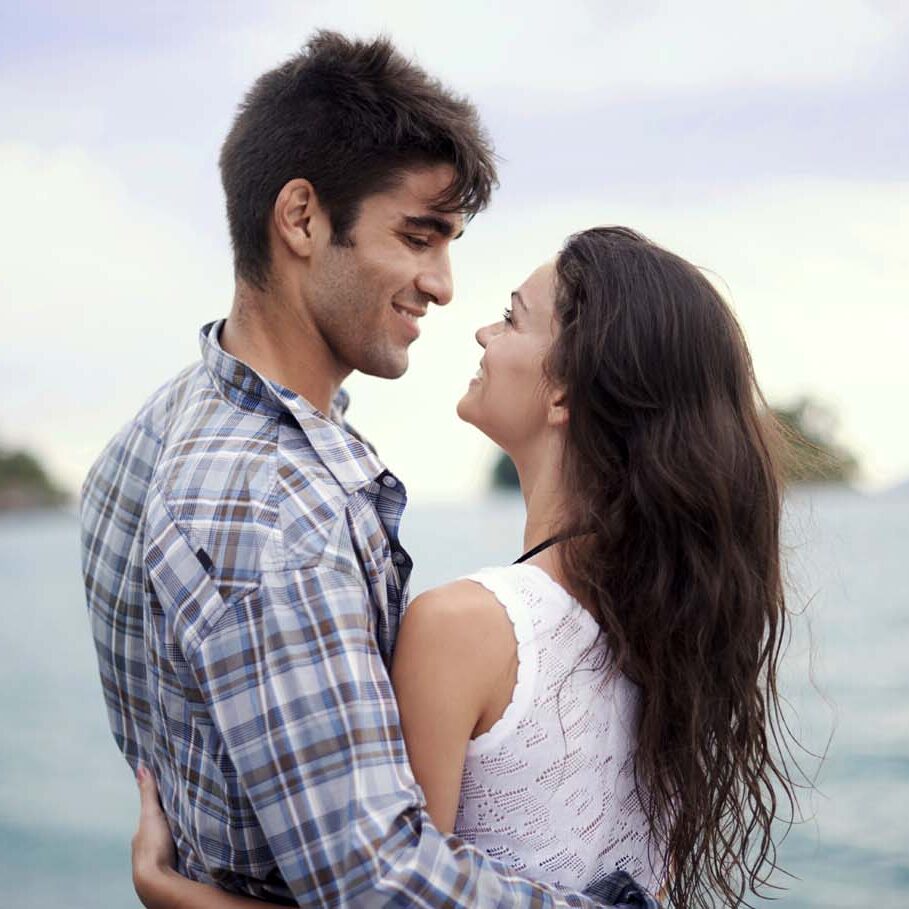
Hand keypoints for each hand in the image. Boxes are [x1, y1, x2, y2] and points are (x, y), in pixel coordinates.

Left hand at [132, 766, 177, 906]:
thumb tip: (140, 767)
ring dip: (175, 840)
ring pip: (167, 845)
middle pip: (158, 832)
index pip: (150, 819)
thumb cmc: (152, 845)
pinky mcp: (167, 872)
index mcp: (140, 835)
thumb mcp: (151, 814)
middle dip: (168, 826)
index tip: (171, 802)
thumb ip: (148, 793)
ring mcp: (156, 862)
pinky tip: (191, 851)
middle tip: (184, 815)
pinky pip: (175, 856)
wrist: (156, 881)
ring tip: (191, 832)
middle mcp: (145, 849)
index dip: (159, 811)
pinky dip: (181, 851)